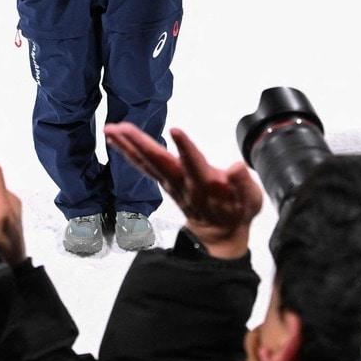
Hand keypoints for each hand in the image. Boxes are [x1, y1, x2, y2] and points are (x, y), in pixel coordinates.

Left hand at [105, 123, 261, 258]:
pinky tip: (115, 138)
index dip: (186, 148)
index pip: (195, 164)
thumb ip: (243, 184)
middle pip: (160, 161)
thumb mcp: (250, 200)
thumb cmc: (236, 209)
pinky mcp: (164, 180)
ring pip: (147, 162)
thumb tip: (237, 167)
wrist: (219, 233)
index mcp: (206, 185)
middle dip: (141, 144)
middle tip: (123, 128)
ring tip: (110, 129)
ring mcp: (170, 182)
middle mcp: (183, 183)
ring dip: (128, 146)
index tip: (175, 131)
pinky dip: (127, 152)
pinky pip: (143, 165)